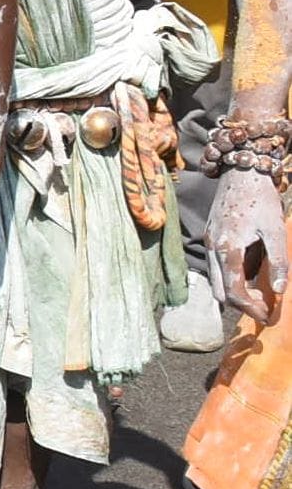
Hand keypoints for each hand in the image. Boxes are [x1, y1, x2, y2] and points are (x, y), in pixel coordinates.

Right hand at [211, 168, 288, 323]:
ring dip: (236, 292)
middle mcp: (213, 249)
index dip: (252, 308)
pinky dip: (232, 278)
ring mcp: (209, 242)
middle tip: (266, 307)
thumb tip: (280, 290)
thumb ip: (278, 262)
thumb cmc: (261, 200)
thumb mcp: (275, 230)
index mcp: (228, 249)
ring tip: (261, 293)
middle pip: (220, 292)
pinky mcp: (211, 237)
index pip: (235, 292)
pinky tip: (252, 274)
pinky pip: (217, 267)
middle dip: (243, 304)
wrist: (241, 171)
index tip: (269, 316)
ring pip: (216, 281)